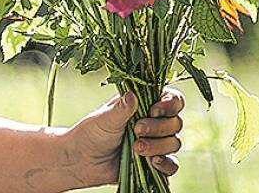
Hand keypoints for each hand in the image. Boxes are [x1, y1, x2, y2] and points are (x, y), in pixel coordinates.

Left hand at [61, 87, 185, 185]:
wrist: (83, 160)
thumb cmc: (93, 132)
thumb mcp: (106, 118)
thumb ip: (122, 108)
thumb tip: (132, 95)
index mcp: (146, 104)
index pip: (173, 99)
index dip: (169, 104)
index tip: (154, 110)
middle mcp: (155, 122)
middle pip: (175, 122)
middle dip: (158, 128)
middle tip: (137, 130)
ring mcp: (157, 143)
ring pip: (174, 143)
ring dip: (158, 146)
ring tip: (136, 148)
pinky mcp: (155, 163)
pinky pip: (172, 165)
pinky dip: (166, 164)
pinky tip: (153, 162)